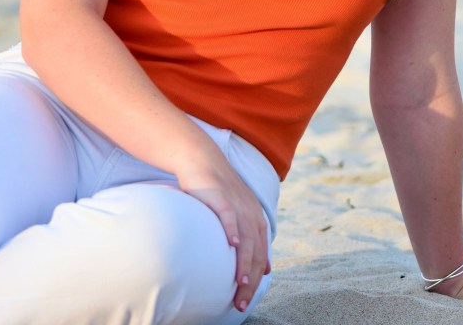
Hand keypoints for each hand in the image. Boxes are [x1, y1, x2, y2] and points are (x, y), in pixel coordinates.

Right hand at [179, 158, 270, 312]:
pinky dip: (233, 230)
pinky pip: (230, 215)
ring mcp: (238, 204)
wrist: (201, 159)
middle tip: (240, 302)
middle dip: (250, 280)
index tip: (247, 299)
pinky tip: (232, 245)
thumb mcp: (237, 213)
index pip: (261, 255)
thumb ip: (250, 237)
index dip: (256, 279)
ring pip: (246, 239)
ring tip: (239, 284)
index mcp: (256, 218)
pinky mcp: (221, 196)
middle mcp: (251, 212)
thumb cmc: (215, 190)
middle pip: (256, 252)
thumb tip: (261, 265)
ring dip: (243, 263)